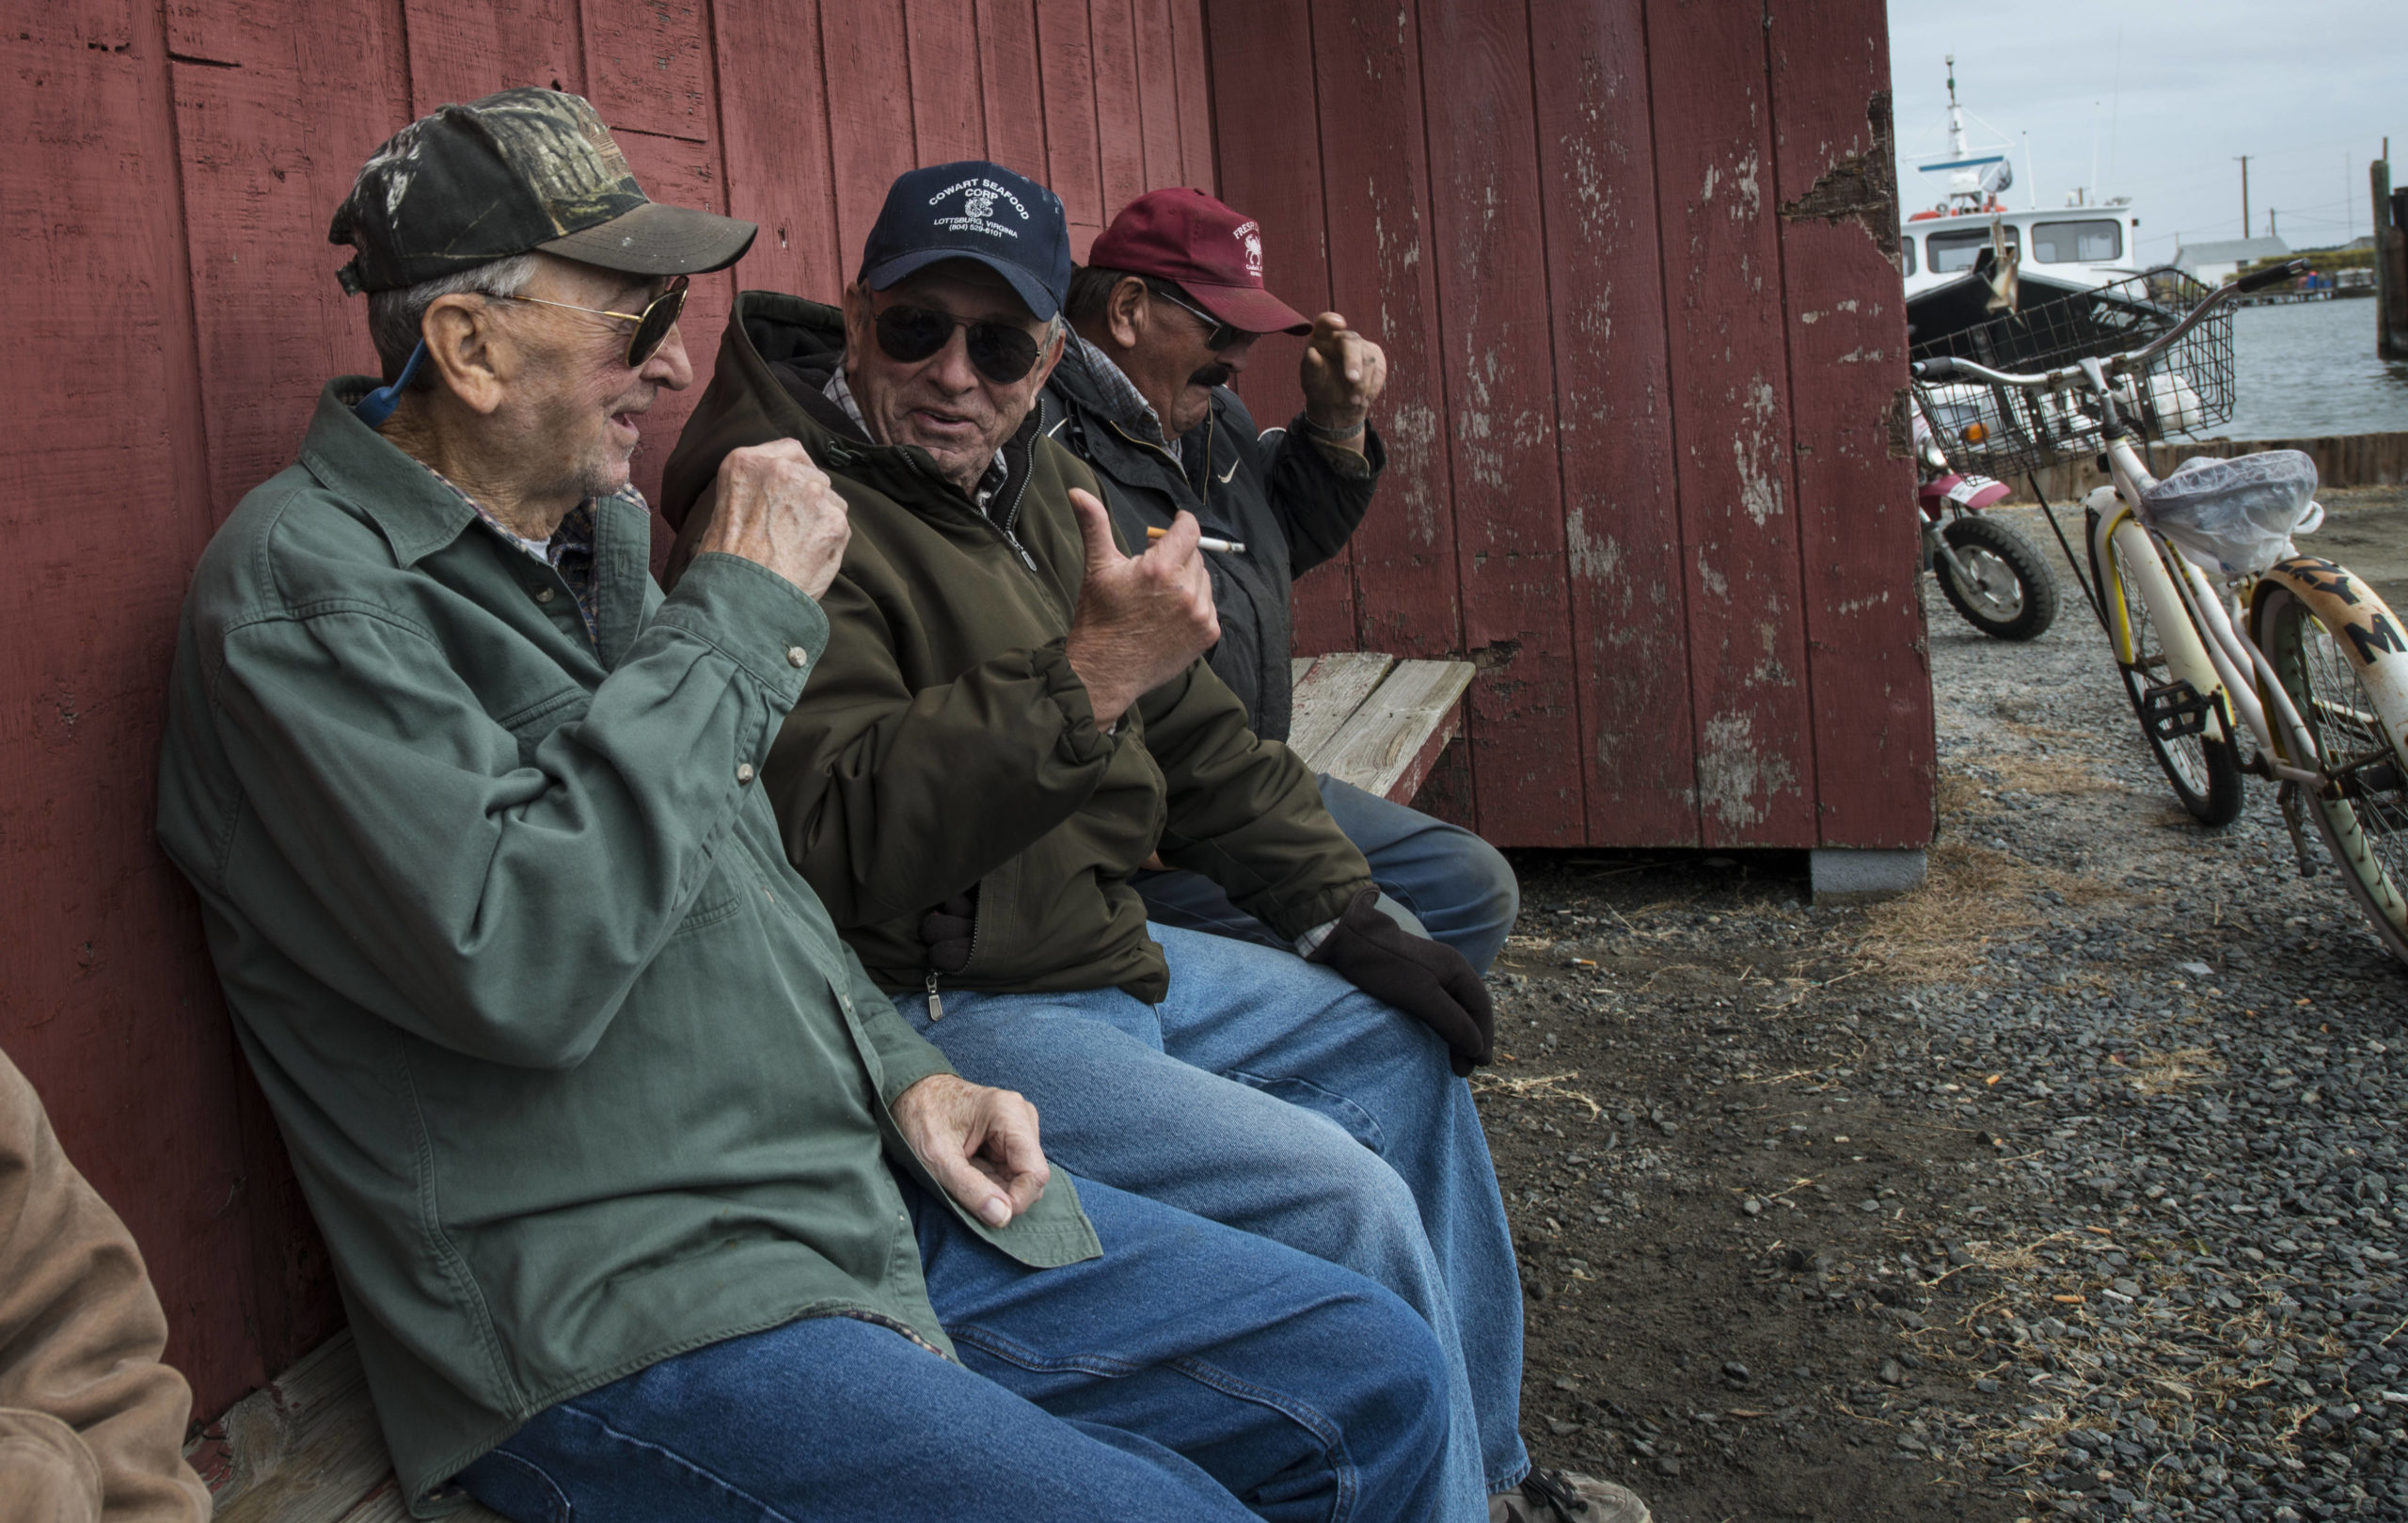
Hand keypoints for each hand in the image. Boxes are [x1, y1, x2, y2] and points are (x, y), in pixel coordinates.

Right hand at [695, 439, 851, 599]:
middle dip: (808, 501)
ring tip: (794, 549)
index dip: (795, 472)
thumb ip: (757, 488)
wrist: (739, 598)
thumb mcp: (726, 508)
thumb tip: (786, 490)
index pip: (790, 451)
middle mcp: (780, 469)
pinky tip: (807, 560)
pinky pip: (841, 526)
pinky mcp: (832, 519)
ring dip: (821, 521)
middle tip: (788, 531)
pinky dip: (830, 544)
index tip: (791, 492)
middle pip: (814, 476)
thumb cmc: (726, 563)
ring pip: (831, 500)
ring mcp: (810, 492)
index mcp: (745, 462)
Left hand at [890, 1073, 1049, 1227]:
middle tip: (968, 1192)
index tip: (990, 1213)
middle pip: (1032, 1176)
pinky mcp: (1011, 1135)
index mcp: (1010, 1114)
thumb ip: (971, 1189)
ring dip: (998, 1188)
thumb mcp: (938, 1159)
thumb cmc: (920, 1118)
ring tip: (966, 1177)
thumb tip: (1002, 1217)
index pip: (1035, 1173)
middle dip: (1005, 1195)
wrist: (910, 1093)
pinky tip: (971, 1171)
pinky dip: (994, 1180)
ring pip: (1024, 1176)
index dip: (1017, 1201)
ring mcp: (1019, 1125)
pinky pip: (1014, 1170)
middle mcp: (1022, 1117)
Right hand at [1062, 488, 1217, 727]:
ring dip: (1188, 580)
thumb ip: (1094, 525)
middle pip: (1195, 555)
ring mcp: (1200, 614)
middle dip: (1178, 556)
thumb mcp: (1097, 567)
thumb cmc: (1099, 618)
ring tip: (1160, 596)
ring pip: (1204, 580)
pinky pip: (1209, 606)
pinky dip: (1195, 605)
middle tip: (1154, 570)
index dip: (1182, 523)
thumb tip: (1077, 491)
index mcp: (1160, 569)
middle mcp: (1186, 590)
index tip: (1176, 524)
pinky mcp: (1208, 634)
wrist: (1105, 671)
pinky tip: (1170, 615)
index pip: (1189, 530)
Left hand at [1298, 313, 1386, 433]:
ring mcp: (1360, 345)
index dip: (1331, 321)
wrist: (1335, 400)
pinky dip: (1372, 388)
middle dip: (1353, 361)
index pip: (1324, 323)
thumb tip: (1311, 353)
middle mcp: (1342, 337)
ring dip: (1362, 384)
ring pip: (1368, 360)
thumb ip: (1312, 366)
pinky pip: (1379, 370)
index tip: (1339, 324)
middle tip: (1352, 379)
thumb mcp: (1311, 378)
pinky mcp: (1375, 356)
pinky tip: (1363, 399)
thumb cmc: (1320, 384)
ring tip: (1353, 401)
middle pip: (1351, 343)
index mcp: (1321, 338)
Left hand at [1308, 886, 1493, 1075]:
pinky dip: (1441, 1026)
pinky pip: (1436, 1006)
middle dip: (1470, 1040)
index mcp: (1457, 968)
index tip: (1480, 1065)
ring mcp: (1430, 973)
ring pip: (1453, 1009)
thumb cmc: (1384, 965)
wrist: (1347, 936)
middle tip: (1463, 1071)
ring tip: (1453, 1062)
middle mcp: (1449, 969)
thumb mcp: (1421, 995)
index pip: (1481, 1008)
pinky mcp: (1411, 979)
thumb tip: (1477, 1048)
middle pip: (1469, 1009)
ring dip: (1456, 1035)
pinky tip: (1435, 1039)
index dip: (1484, 1037)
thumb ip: (1452, 1021)